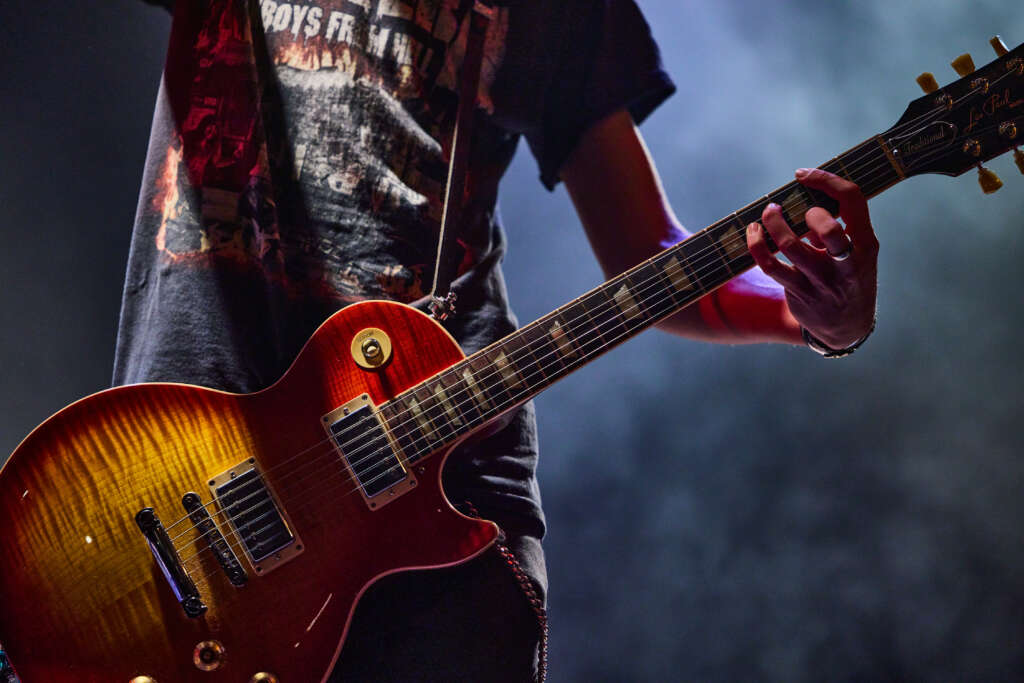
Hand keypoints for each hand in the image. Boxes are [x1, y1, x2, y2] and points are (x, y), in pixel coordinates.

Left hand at [746, 168, 877, 348]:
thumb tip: (805, 196)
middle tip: (794, 208)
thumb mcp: (855, 252)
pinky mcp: (799, 293)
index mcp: (865, 244)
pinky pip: (771, 266)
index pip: (853, 201)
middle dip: (808, 211)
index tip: (803, 175)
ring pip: (791, 246)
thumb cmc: (847, 276)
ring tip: (767, 213)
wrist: (845, 327)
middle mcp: (847, 263)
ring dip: (773, 224)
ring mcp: (822, 281)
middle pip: (828, 229)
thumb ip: (834, 227)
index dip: (827, 180)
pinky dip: (757, 246)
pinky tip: (753, 233)